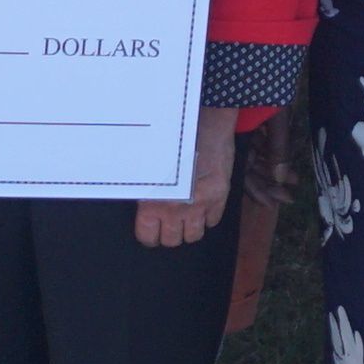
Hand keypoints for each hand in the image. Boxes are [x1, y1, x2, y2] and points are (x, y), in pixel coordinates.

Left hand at [135, 104, 241, 248]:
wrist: (204, 123)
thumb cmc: (174, 141)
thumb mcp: (152, 166)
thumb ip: (149, 191)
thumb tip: (144, 208)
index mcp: (153, 200)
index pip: (148, 236)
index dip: (150, 236)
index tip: (152, 232)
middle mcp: (175, 207)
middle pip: (172, 240)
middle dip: (169, 234)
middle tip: (169, 224)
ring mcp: (199, 204)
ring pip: (194, 236)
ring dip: (189, 228)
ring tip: (186, 217)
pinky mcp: (219, 198)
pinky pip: (212, 222)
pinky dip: (208, 216)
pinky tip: (203, 204)